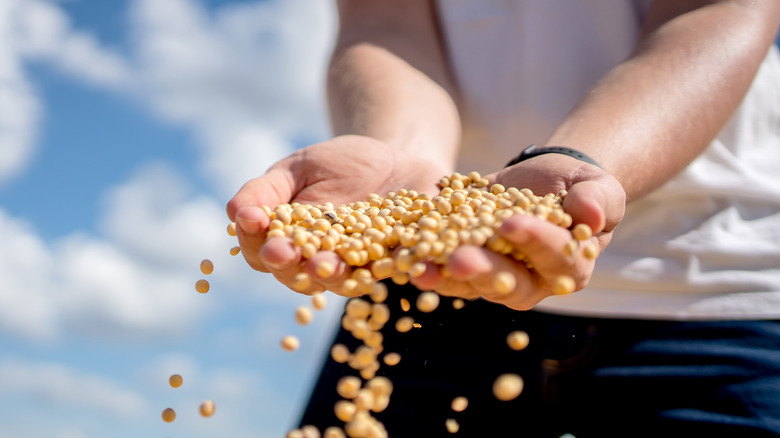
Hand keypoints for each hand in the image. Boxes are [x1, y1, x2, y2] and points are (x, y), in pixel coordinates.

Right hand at [226, 134, 447, 294]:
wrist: (394, 158)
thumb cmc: (338, 165)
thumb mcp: (297, 170)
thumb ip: (265, 191)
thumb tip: (234, 214)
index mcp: (290, 244)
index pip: (262, 252)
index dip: (253, 240)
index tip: (249, 222)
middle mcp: (321, 263)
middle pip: (297, 275)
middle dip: (288, 264)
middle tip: (282, 253)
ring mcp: (359, 266)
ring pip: (342, 279)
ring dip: (331, 274)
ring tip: (324, 264)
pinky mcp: (397, 260)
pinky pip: (392, 268)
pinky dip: (392, 267)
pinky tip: (390, 261)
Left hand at [411, 153, 625, 309]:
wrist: (542, 182)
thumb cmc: (578, 187)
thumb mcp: (596, 185)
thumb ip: (599, 200)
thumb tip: (591, 215)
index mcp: (568, 267)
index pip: (554, 258)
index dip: (535, 242)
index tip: (513, 222)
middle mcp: (530, 282)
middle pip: (507, 282)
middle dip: (483, 270)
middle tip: (460, 259)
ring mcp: (493, 278)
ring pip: (468, 284)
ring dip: (443, 277)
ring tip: (419, 268)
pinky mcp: (463, 266)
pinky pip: (442, 270)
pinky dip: (422, 263)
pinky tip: (401, 256)